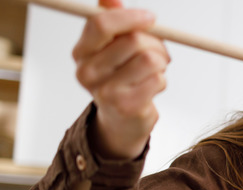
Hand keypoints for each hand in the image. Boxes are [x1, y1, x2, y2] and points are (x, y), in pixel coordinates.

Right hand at [72, 0, 169, 159]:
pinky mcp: (126, 107)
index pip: (101, 24)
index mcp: (81, 52)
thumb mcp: (114, 45)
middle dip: (155, 43)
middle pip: (133, 41)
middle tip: (159, 51)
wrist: (121, 119)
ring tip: (155, 70)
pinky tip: (151, 88)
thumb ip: (114, 19)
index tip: (151, 18)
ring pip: (150, 59)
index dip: (131, 16)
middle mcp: (87, 72)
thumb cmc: (121, 75)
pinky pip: (158, 80)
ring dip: (161, 62)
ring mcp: (105, 92)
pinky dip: (161, 81)